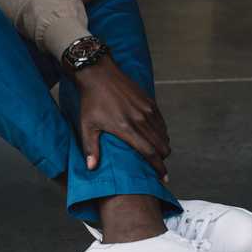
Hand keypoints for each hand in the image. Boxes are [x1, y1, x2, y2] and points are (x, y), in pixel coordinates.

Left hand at [73, 55, 171, 180]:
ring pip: (164, 134)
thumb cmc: (91, 101)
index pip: (149, 153)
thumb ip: (91, 148)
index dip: (159, 167)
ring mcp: (147, 109)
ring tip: (157, 152)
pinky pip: (162, 121)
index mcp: (126, 128)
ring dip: (163, 145)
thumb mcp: (87, 126)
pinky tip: (156, 136)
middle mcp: (140, 119)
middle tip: (159, 166)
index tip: (164, 178)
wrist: (99, 74)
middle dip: (163, 158)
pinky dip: (162, 131)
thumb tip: (91, 168)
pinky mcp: (149, 101)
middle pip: (161, 145)